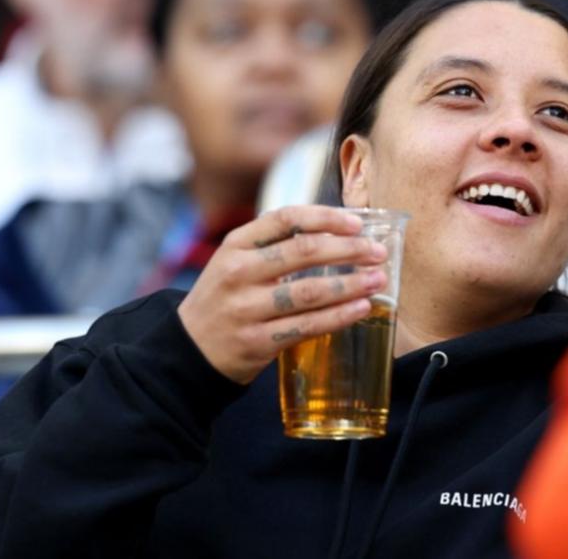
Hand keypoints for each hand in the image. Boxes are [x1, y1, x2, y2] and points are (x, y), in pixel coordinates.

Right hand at [177, 206, 387, 383]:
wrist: (189, 349)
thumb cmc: (226, 297)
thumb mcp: (235, 260)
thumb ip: (274, 244)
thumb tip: (338, 231)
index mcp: (235, 244)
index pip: (285, 218)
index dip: (325, 217)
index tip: (356, 222)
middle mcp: (238, 272)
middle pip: (304, 252)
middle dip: (349, 250)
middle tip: (378, 252)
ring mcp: (247, 308)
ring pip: (310, 292)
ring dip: (351, 284)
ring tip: (378, 280)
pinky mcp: (258, 342)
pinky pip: (308, 326)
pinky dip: (340, 316)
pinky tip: (361, 308)